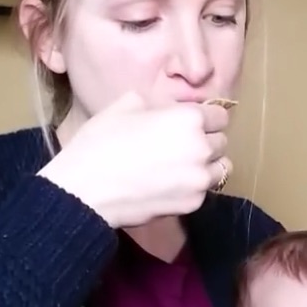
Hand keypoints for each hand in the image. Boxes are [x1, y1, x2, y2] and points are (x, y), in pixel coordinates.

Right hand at [36, 91, 231, 227]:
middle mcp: (201, 148)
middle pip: (221, 142)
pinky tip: (170, 184)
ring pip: (220, 168)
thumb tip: (164, 108)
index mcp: (189, 119)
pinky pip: (204, 191)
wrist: (86, 190)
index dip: (204, 118)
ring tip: (182, 166)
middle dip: (206, 141)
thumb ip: (154, 102)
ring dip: (206, 165)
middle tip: (181, 146)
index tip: (190, 124)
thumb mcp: (124, 105)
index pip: (219, 116)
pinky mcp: (192, 204)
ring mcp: (199, 179)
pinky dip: (193, 187)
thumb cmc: (101, 142)